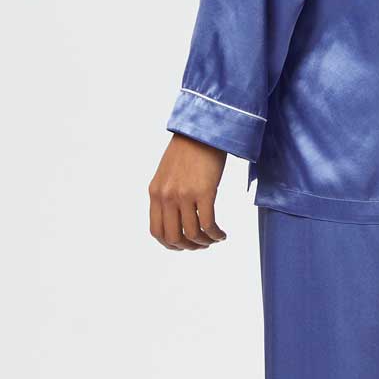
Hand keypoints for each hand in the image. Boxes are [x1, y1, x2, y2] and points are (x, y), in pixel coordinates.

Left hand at [148, 133, 227, 248]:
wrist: (203, 130)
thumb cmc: (189, 150)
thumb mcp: (168, 173)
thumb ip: (167, 194)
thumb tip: (176, 216)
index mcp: (155, 192)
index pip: (156, 231)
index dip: (170, 244)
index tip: (184, 245)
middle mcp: (166, 196)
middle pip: (173, 237)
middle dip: (188, 247)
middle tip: (201, 245)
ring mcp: (184, 195)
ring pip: (192, 234)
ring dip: (205, 242)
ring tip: (215, 239)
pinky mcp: (203, 192)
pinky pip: (208, 224)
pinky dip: (216, 235)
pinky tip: (222, 234)